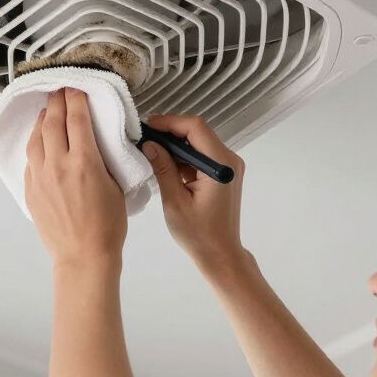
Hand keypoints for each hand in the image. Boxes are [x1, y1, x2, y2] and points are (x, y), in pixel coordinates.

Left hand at [25, 87, 127, 264]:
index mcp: (84, 161)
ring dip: (42, 121)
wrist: (83, 256)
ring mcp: (41, 177)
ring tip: (47, 112)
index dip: (75, 98)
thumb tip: (97, 142)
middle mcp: (58, 165)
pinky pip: (31, 159)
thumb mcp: (116, 186)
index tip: (75, 87)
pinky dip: (36, 144)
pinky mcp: (31, 190)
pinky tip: (40, 141)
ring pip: (36, 138)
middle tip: (59, 90)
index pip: (77, 118)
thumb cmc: (108, 225)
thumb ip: (104, 159)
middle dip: (56, 102)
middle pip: (52, 122)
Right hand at [140, 113, 246, 269]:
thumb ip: (163, 168)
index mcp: (221, 165)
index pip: (196, 128)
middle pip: (199, 132)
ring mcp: (230, 166)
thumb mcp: (175, 201)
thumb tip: (150, 144)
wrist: (220, 255)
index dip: (170, 122)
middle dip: (171, 132)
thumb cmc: (198, 234)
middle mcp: (230, 160)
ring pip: (200, 142)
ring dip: (177, 144)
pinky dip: (185, 156)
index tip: (148, 126)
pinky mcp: (225, 173)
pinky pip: (203, 155)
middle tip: (146, 138)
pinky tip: (167, 164)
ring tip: (152, 150)